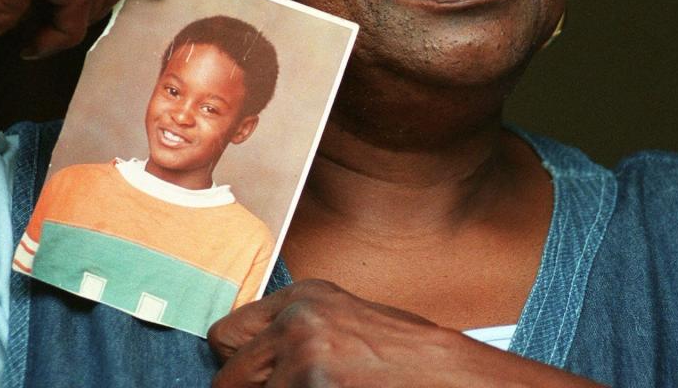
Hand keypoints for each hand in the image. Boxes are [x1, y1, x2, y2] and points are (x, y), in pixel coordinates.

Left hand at [208, 280, 604, 387]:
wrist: (451, 376)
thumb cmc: (406, 356)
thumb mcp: (345, 323)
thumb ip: (295, 330)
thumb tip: (249, 357)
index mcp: (304, 298)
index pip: (226, 334)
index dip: (237, 364)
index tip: (253, 378)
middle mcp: (297, 321)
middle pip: (228, 374)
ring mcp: (303, 359)